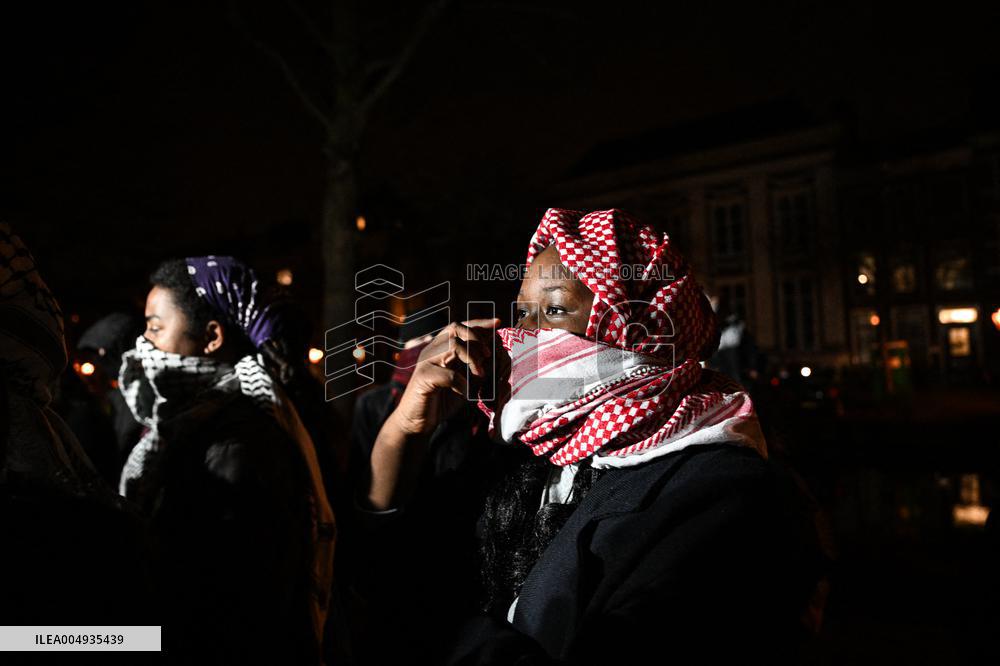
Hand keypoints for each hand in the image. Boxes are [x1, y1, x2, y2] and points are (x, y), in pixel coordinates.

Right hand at [389, 318, 500, 435]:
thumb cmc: (441, 401)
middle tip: (487, 356)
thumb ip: (476, 368)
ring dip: (472, 359)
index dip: (479, 324)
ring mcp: (426, 362)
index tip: (498, 323)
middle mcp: (432, 350)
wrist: (417, 422)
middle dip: (476, 338)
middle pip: (455, 328)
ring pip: (452, 345)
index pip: (460, 327)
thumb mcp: (465, 381)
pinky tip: (465, 394)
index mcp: (441, 349)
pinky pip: (448, 375)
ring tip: (479, 375)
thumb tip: (494, 355)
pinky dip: (462, 384)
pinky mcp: (423, 377)